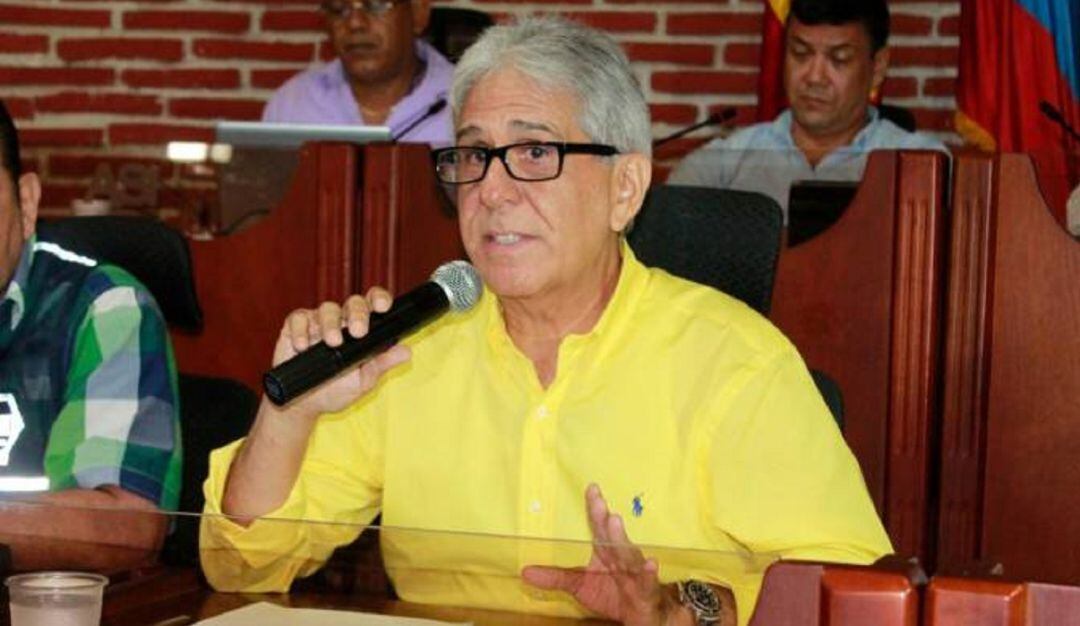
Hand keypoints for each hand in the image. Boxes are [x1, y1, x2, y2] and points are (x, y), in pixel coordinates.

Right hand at [271, 287, 411, 416]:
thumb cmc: (336, 390)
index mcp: (363, 328)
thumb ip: (382, 364)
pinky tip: (304, 346)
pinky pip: (299, 318)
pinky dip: (301, 330)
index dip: (380, 299)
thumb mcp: (363, 381)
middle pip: (353, 303)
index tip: (383, 308)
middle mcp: (343, 321)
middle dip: (358, 314)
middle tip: (358, 332)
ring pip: (328, 308)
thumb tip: (407, 352)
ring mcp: (319, 322)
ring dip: (331, 324)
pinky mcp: (296, 327)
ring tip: (332, 343)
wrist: (305, 406)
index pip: (374, 304)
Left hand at [521, 484, 687, 625]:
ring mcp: (636, 573)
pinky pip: (648, 582)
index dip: (595, 508)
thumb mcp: (579, 586)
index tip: (591, 488)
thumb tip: (525, 572)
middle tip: (599, 503)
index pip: (599, 526)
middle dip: (605, 520)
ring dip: (622, 539)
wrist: (643, 615)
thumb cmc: (612, 594)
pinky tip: (651, 563)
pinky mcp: (647, 592)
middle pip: (613, 537)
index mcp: (606, 551)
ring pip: (629, 555)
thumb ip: (555, 577)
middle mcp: (621, 557)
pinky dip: (649, 573)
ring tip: (615, 522)